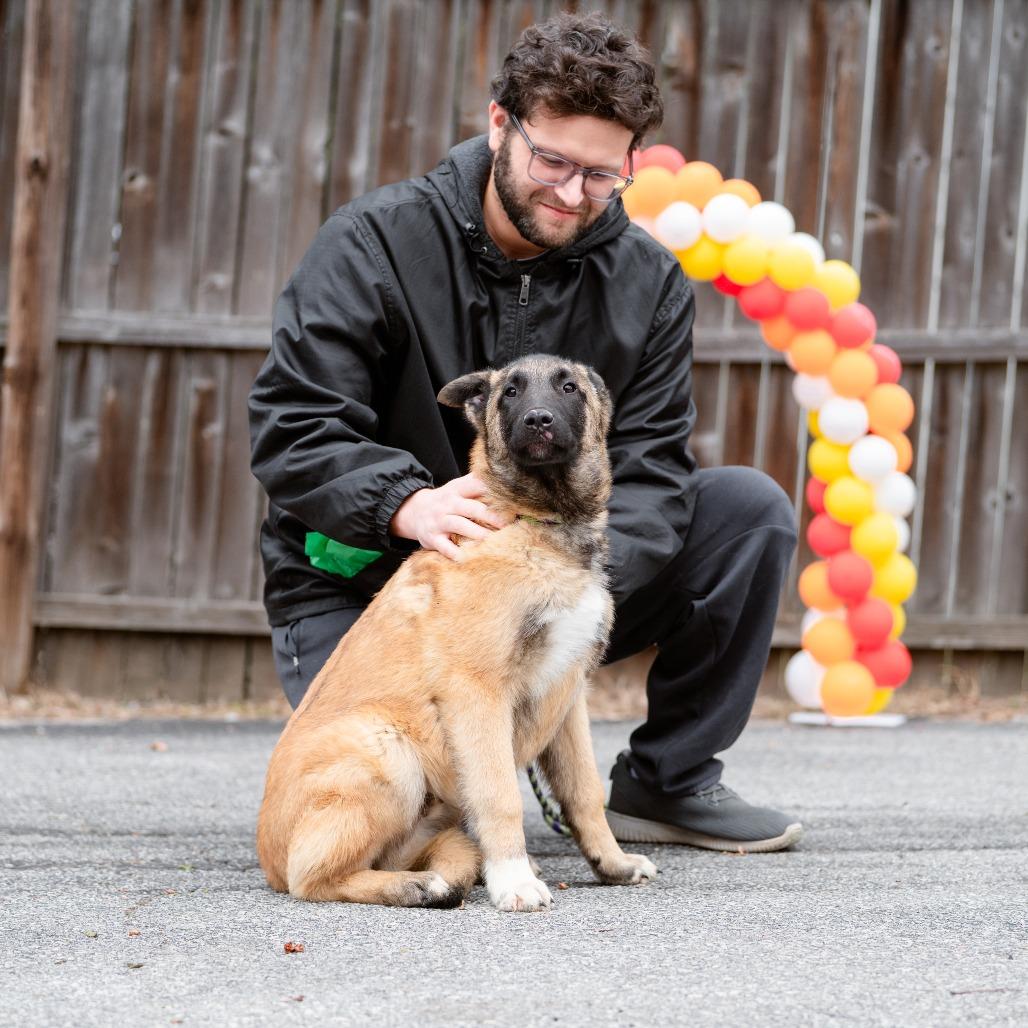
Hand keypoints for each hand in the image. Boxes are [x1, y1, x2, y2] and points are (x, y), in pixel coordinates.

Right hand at [389, 474, 511, 559]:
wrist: (413, 511)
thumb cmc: (446, 501)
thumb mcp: (458, 488)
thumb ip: (478, 486)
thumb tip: (509, 486)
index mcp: (457, 489)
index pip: (476, 485)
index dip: (493, 492)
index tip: (512, 500)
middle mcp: (448, 504)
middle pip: (472, 508)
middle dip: (491, 516)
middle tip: (508, 524)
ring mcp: (439, 521)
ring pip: (460, 526)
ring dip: (478, 534)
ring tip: (494, 541)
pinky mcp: (432, 538)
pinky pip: (445, 547)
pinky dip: (455, 553)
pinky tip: (468, 558)